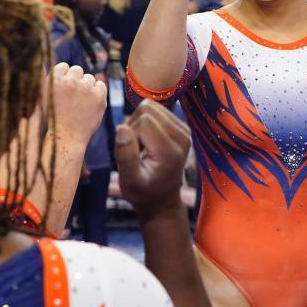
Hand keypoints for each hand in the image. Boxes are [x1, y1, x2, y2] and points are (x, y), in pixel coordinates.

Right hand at [49, 62, 106, 145]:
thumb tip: (55, 66)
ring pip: (89, 78)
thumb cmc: (54, 117)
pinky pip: (101, 84)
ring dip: (86, 87)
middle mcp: (70, 81)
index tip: (65, 87)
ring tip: (80, 103)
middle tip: (73, 96)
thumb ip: (50, 80)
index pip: (64, 66)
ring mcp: (86, 88)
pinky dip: (97, 92)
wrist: (67, 136)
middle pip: (77, 70)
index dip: (65, 76)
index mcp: (54, 80)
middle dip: (76, 80)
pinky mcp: (99, 95)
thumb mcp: (45, 96)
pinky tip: (90, 103)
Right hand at [115, 100, 191, 218]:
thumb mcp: (129, 181)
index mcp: (171, 149)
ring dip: (139, 123)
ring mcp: (185, 130)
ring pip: (150, 107)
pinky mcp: (181, 126)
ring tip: (142, 146)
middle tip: (136, 150)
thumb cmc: (143, 192)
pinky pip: (156, 110)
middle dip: (134, 126)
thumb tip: (122, 127)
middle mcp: (183, 136)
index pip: (143, 120)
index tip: (134, 154)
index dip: (131, 134)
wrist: (161, 199)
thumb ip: (126, 155)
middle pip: (147, 109)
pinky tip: (148, 142)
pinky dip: (146, 123)